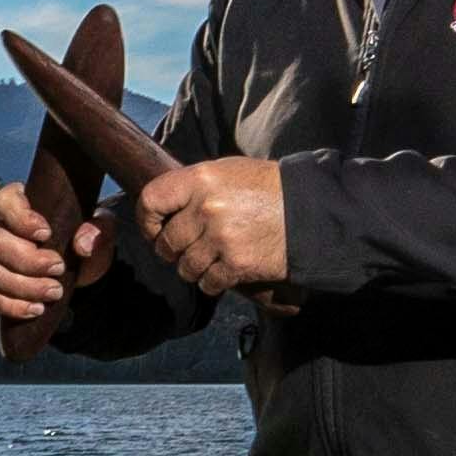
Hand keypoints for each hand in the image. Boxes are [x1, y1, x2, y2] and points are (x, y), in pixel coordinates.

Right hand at [0, 185, 109, 324]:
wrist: (72, 268)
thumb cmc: (80, 238)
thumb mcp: (99, 230)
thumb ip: (98, 230)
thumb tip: (82, 244)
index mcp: (16, 204)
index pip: (4, 203)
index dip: (20, 219)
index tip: (46, 233)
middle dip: (28, 260)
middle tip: (58, 268)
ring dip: (24, 286)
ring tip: (54, 292)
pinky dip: (12, 306)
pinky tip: (36, 309)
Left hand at [137, 154, 290, 296]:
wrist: (309, 212)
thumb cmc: (269, 189)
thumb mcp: (229, 171)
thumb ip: (195, 185)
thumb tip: (166, 205)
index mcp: (201, 179)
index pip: (151, 200)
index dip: (146, 220)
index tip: (153, 229)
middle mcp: (206, 208)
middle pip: (167, 242)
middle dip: (171, 251)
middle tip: (184, 250)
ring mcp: (221, 238)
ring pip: (185, 267)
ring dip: (193, 269)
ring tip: (208, 261)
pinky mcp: (237, 264)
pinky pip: (208, 283)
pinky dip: (212, 282)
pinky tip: (223, 272)